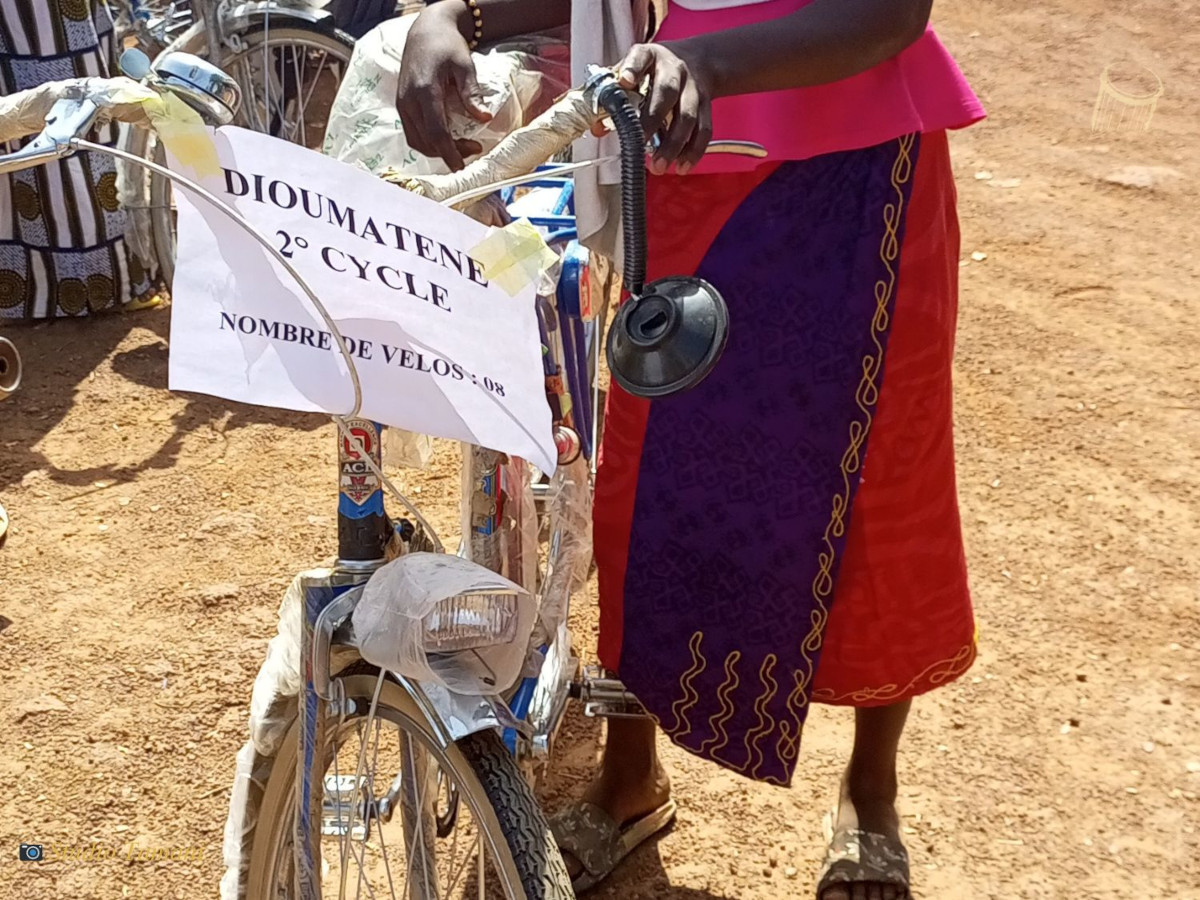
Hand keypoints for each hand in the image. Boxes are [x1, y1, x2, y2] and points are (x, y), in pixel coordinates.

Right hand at [396, 2, 492, 170]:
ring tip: (460, 146)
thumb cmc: (447, 46)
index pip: (435, 132)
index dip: (449, 153)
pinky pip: (413, 133)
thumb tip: (485, 117)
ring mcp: (402, 104)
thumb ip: (471, 93)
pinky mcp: (402, 105)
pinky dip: (428, 141)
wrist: (426, 32)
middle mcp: (409, 101)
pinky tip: (445, 138)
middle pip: (425, 141)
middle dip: (447, 153)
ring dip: (437, 150)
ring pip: (416, 140)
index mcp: (424, 91)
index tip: (461, 166)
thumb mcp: (464, 65)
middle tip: (473, 149)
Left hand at [616, 42, 714, 174]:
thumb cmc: (655, 71)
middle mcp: (674, 69)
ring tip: (659, 166)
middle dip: (652, 120)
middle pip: (667, 92)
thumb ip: (615, 96)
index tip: (624, 81)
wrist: (698, 61)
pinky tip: (682, 166)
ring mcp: (693, 88)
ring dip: (673, 144)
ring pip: (688, 116)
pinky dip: (693, 151)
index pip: (640, 56)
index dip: (632, 68)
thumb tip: (597, 128)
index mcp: (650, 56)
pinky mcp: (707, 105)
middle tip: (640, 143)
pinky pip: (704, 130)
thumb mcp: (634, 72)